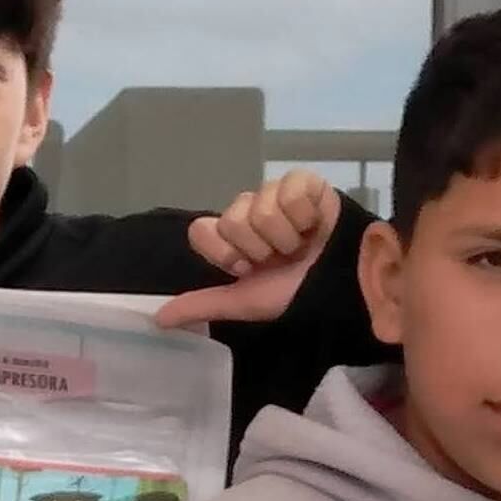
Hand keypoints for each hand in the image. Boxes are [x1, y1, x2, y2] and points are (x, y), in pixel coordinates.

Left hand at [158, 169, 343, 330]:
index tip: (247, 267)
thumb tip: (157, 319)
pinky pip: (290, 193)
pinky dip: (306, 217)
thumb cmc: (296, 290)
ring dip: (286, 237)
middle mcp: (247, 210)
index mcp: (229, 236)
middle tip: (281, 258)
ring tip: (303, 245)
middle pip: (232, 221)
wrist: (344, 281)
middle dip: (261, 248)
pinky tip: (316, 226)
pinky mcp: (302, 181)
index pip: (201, 231)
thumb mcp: (246, 301)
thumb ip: (202, 304)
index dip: (225, 253)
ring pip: (262, 210)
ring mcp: (273, 193)